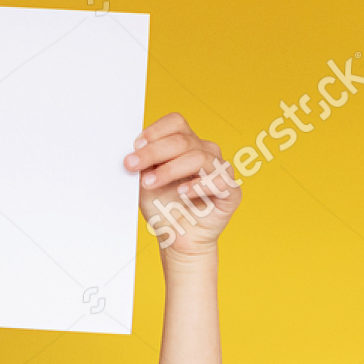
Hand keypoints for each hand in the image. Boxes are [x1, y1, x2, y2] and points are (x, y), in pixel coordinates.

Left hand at [124, 112, 240, 256]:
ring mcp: (220, 171)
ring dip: (170, 170)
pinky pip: (217, 181)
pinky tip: (181, 193)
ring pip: (198, 157)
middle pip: (182, 140)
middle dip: (153, 152)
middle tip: (132, 164)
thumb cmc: (164, 209)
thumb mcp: (146, 183)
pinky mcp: (231, 191)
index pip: (176, 123)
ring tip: (150, 183)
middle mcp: (206, 153)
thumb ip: (143, 164)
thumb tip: (133, 150)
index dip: (156, 131)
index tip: (135, 146)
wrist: (177, 239)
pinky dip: (197, 186)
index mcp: (187, 145)